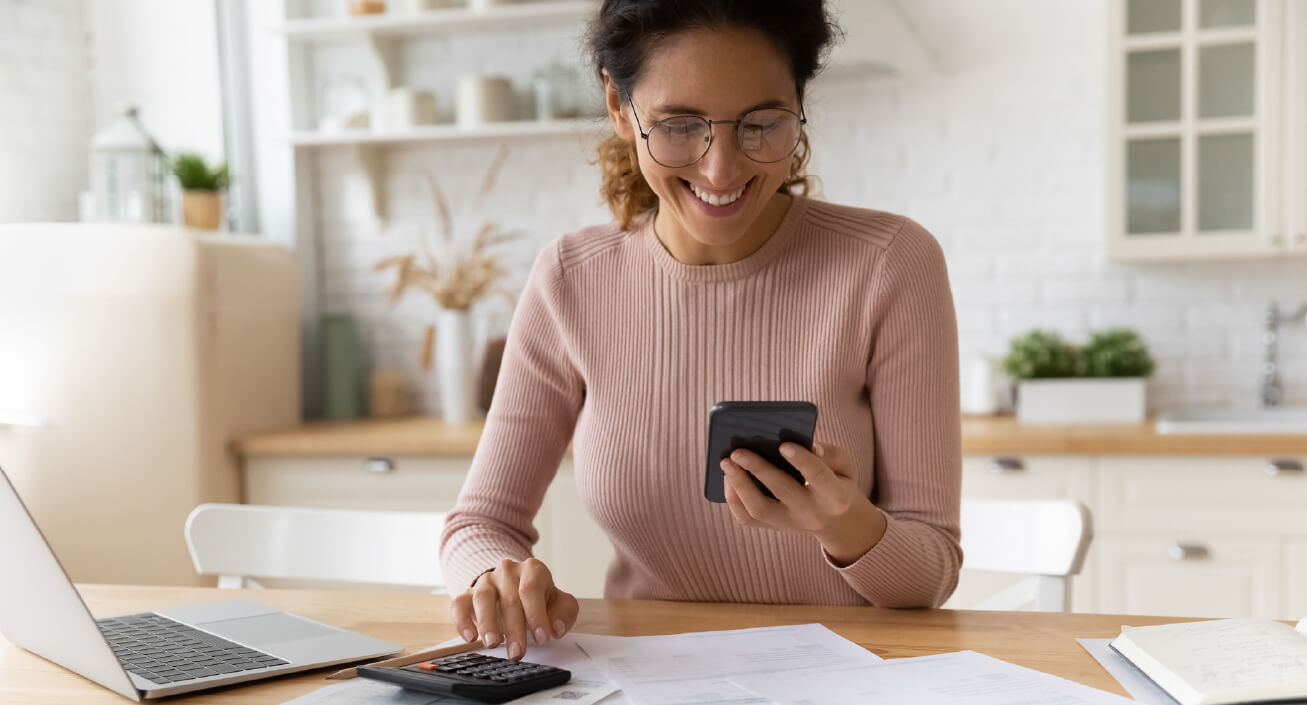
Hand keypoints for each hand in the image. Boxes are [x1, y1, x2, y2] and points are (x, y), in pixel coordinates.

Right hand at [450, 557, 578, 659]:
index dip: (536, 615)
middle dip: (514, 629)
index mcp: (532, 569)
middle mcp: (507, 571)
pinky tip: (470, 637)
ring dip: (487, 623)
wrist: (515, 586)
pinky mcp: (468, 593)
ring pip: (483, 598)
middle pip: (509, 598)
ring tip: (493, 643)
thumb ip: (564, 613)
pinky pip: (459, 604)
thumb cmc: (539, 598)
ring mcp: (486, 581)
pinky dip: (462, 621)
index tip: (542, 639)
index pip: (531, 589)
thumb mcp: (559, 602)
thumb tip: (555, 628)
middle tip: (517, 652)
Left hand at [721, 441, 886, 564]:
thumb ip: (831, 453)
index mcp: (835, 496)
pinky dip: (733, 498)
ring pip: (759, 509)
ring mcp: (789, 524)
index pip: (818, 476)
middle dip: (758, 469)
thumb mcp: (845, 466)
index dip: (801, 460)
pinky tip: (727, 477)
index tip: (783, 444)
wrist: (836, 521)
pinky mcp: (772, 528)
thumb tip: (809, 445)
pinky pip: (746, 518)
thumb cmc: (837, 482)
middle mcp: (811, 514)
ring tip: (726, 462)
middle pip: (782, 491)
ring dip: (739, 485)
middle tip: (738, 451)